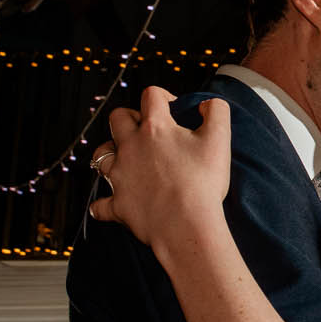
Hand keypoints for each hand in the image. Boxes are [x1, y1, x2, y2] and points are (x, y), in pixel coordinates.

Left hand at [87, 89, 232, 249]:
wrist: (185, 225)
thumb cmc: (203, 182)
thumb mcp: (220, 139)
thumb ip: (216, 111)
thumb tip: (206, 104)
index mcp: (155, 128)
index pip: (151, 96)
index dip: (163, 96)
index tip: (174, 107)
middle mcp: (131, 147)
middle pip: (117, 119)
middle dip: (129, 118)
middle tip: (145, 129)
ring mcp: (120, 176)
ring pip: (100, 155)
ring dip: (110, 153)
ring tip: (125, 159)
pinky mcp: (118, 205)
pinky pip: (101, 206)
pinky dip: (103, 206)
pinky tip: (111, 205)